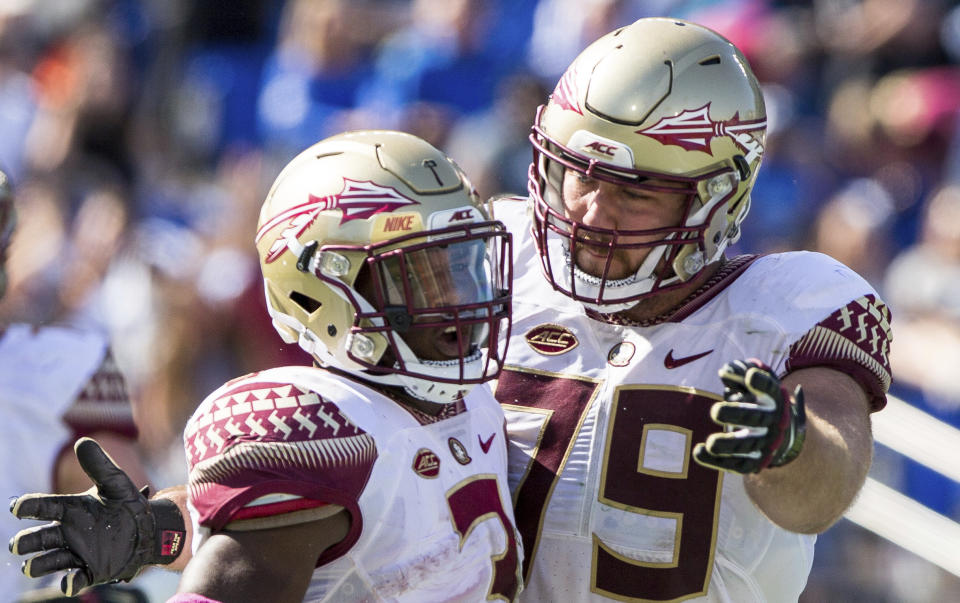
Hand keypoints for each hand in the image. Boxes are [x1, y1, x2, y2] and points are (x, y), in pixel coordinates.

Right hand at [9, 437, 184, 595]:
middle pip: (39, 538)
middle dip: (25, 542)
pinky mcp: (92, 569)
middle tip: (18, 544)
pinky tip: (69, 582)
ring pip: (49, 561)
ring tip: (31, 565)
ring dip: (39, 564)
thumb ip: (99, 465)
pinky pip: (76, 578)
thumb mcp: (116, 483)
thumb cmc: (128, 505)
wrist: (149, 529)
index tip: (17, 507)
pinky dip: (70, 582)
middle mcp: (68, 532)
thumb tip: (82, 441)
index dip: (29, 507)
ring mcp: (78, 553)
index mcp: (71, 510)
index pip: (44, 507)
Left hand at [693, 359, 805, 473]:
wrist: (777, 433)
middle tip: (715, 411)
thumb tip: (726, 371)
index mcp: (772, 398)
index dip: (761, 383)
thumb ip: (739, 372)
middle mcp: (773, 421)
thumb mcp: (751, 381)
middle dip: (736, 414)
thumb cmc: (754, 398)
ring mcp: (764, 443)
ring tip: (710, 444)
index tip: (750, 376)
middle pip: (756, 419)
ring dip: (728, 444)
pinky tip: (698, 452)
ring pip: (747, 446)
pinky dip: (716, 461)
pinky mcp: (754, 461)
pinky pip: (737, 464)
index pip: (769, 388)